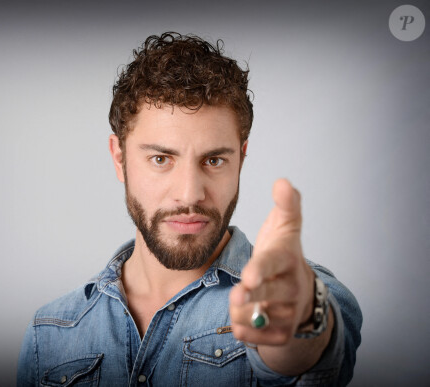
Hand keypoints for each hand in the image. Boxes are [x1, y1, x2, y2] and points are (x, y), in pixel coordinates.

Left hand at [229, 179, 314, 344]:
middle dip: (250, 295)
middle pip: (265, 293)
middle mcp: (291, 288)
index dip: (261, 270)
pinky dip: (241, 329)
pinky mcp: (282, 333)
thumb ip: (285, 205)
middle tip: (237, 296)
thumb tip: (283, 182)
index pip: (272, 263)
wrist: (298, 291)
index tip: (248, 276)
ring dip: (239, 310)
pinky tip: (245, 316)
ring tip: (243, 298)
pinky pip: (253, 337)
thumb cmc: (282, 254)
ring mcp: (289, 313)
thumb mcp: (285, 228)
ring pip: (253, 316)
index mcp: (286, 259)